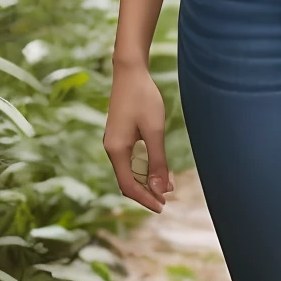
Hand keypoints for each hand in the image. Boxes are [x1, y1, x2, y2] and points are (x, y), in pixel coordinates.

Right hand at [104, 62, 172, 212]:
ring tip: (168, 184)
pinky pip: (131, 159)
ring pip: (130, 170)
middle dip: (147, 191)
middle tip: (168, 200)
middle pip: (127, 180)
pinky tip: (160, 166)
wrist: (130, 72)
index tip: (162, 207)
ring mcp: (115, 142)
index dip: (145, 199)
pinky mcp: (120, 135)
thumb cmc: (143, 99)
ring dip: (147, 179)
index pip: (128, 185)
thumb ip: (157, 161)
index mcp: (116, 150)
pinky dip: (145, 166)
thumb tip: (161, 190)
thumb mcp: (154, 131)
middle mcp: (111, 148)